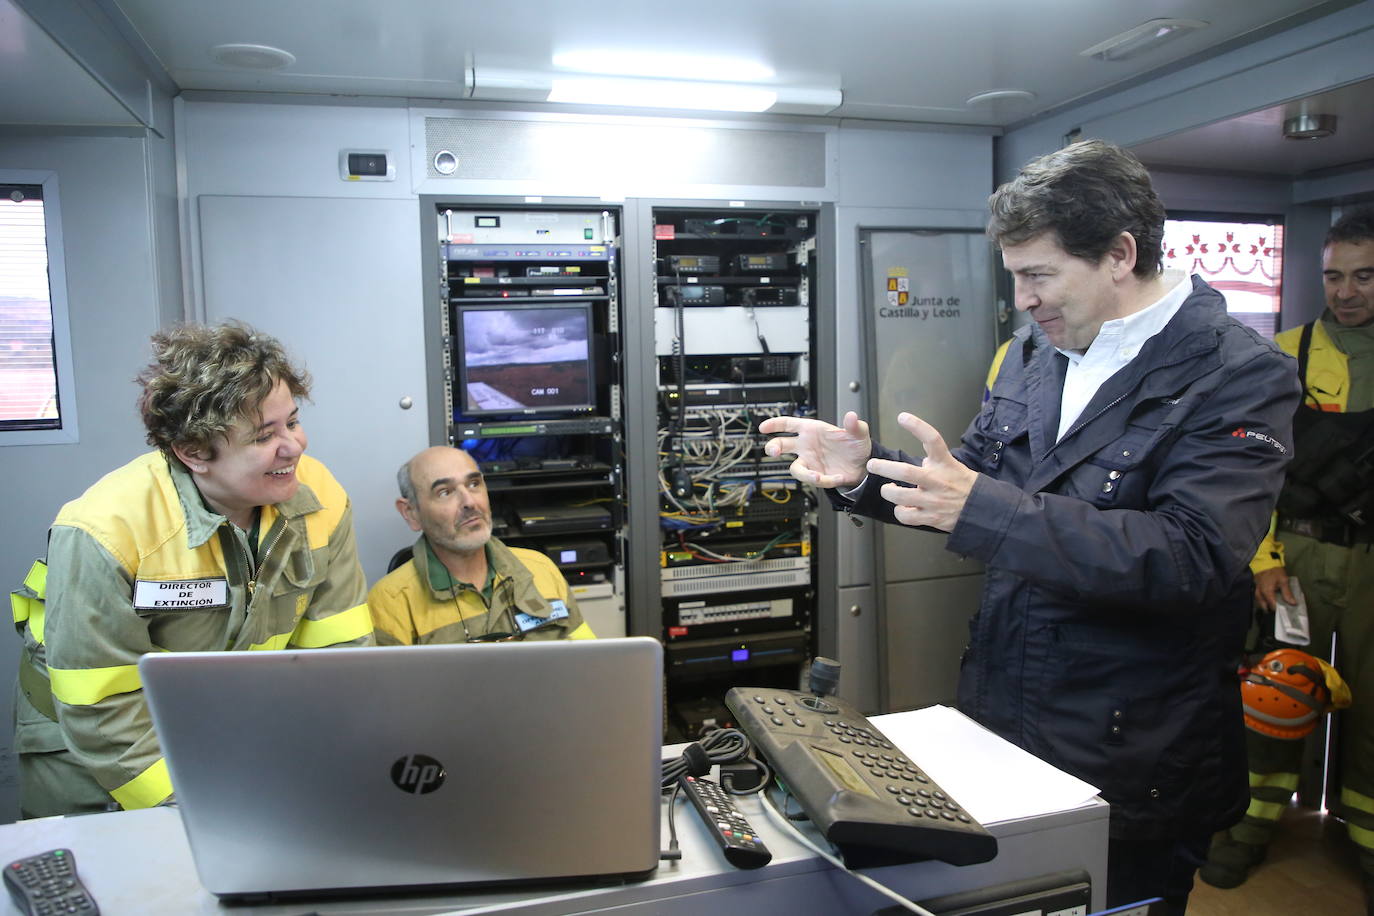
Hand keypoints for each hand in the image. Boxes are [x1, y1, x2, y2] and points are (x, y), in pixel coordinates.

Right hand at [760, 411, 871, 488]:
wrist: (862, 465)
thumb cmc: (856, 445)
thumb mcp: (859, 432)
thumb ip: (854, 425)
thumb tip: (852, 416)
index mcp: (811, 430)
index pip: (788, 425)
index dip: (774, 424)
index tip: (763, 427)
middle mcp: (806, 446)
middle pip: (781, 445)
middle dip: (773, 447)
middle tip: (773, 451)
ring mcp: (810, 461)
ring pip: (796, 469)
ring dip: (805, 474)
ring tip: (817, 478)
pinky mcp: (816, 475)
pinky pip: (814, 480)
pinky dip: (825, 481)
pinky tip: (837, 477)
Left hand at [866, 413, 976, 532]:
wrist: (981, 509)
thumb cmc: (962, 484)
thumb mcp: (951, 463)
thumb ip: (933, 455)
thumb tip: (918, 441)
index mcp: (944, 463)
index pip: (932, 439)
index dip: (917, 426)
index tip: (902, 417)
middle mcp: (938, 480)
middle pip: (905, 472)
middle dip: (884, 467)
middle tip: (873, 465)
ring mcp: (934, 500)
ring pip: (900, 496)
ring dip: (887, 491)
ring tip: (887, 488)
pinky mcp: (931, 518)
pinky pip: (905, 516)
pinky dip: (899, 511)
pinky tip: (902, 507)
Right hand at [1253, 566, 1292, 611]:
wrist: (1265, 561)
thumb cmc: (1275, 571)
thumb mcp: (1283, 581)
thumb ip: (1287, 593)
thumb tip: (1293, 603)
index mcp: (1267, 593)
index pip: (1272, 606)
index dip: (1279, 610)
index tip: (1285, 611)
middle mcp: (1260, 593)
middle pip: (1264, 606)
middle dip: (1270, 609)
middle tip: (1279, 610)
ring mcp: (1257, 591)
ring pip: (1259, 603)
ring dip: (1265, 606)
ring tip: (1273, 607)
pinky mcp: (1256, 588)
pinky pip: (1258, 598)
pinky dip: (1262, 601)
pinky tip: (1267, 600)